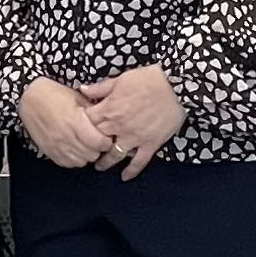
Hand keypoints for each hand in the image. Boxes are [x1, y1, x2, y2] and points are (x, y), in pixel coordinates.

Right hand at [18, 78, 113, 168]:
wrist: (29, 98)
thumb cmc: (53, 94)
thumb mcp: (77, 97)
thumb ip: (93, 111)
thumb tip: (106, 121)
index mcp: (76, 122)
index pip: (100, 143)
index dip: (106, 141)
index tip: (106, 136)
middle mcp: (66, 137)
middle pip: (92, 154)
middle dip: (98, 148)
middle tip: (97, 140)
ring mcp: (57, 146)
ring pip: (81, 161)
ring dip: (87, 154)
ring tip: (86, 144)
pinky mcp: (49, 151)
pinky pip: (68, 163)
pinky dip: (75, 159)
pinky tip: (75, 149)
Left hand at [77, 65, 184, 180]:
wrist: (176, 87)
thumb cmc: (148, 80)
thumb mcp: (120, 79)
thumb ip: (100, 88)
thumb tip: (82, 89)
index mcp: (109, 109)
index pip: (87, 121)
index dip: (81, 125)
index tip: (80, 129)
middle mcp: (118, 126)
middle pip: (97, 140)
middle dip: (90, 146)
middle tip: (86, 151)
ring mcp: (134, 137)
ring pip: (114, 155)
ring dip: (105, 162)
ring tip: (99, 167)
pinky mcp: (150, 144)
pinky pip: (139, 162)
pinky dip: (131, 171)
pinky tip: (125, 177)